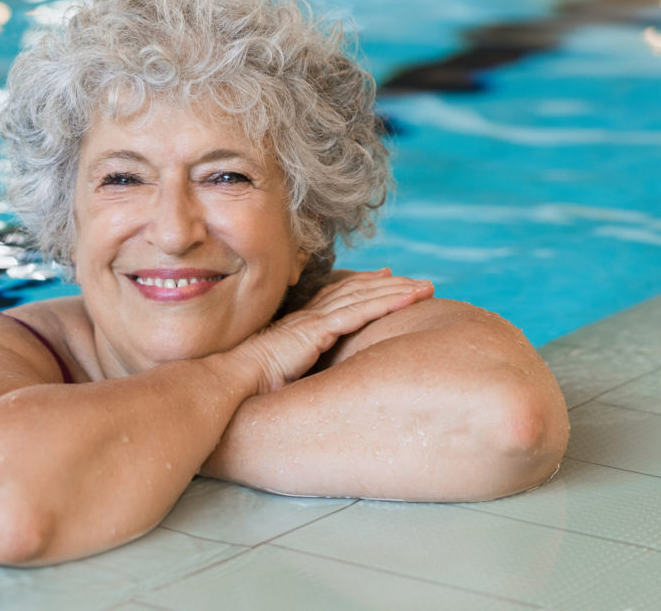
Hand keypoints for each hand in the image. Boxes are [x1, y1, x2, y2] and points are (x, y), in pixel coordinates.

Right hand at [236, 269, 433, 392]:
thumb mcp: (286, 371)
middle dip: (393, 284)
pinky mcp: (317, 329)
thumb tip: (314, 379)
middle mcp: (310, 315)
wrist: (234, 379)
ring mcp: (314, 320)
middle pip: (358, 290)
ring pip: (364, 296)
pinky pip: (358, 312)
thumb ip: (302, 366)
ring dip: (398, 291)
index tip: (390, 277)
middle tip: (421, 282)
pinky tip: (407, 300)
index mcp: (303, 322)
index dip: (367, 284)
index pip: (340, 294)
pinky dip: (386, 303)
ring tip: (425, 288)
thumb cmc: (253, 382)